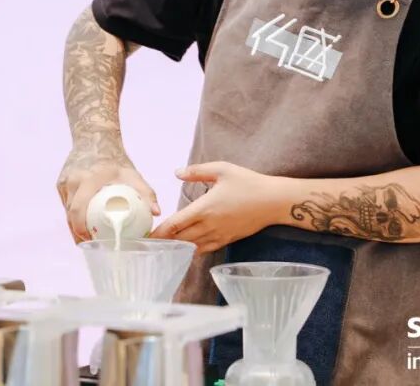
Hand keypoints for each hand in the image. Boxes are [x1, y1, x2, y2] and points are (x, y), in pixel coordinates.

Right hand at [57, 156, 159, 242]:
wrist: (94, 138)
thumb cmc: (114, 159)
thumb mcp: (131, 174)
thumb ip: (145, 192)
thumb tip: (156, 212)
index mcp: (87, 179)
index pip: (78, 210)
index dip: (82, 230)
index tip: (93, 241)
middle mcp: (72, 181)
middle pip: (70, 216)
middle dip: (79, 234)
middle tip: (94, 246)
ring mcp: (64, 183)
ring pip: (67, 212)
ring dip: (75, 228)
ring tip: (90, 241)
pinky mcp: (61, 185)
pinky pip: (66, 206)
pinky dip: (74, 218)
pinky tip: (83, 227)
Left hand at [149, 162, 288, 254]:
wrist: (273, 202)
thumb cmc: (248, 183)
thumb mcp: (222, 169)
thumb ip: (197, 172)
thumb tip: (176, 172)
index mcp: (204, 208)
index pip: (174, 225)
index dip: (158, 232)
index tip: (146, 236)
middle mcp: (209, 225)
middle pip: (180, 239)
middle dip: (164, 242)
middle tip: (149, 243)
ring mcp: (219, 235)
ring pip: (191, 246)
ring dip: (177, 247)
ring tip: (163, 247)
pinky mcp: (227, 240)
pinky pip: (205, 249)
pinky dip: (193, 250)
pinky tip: (186, 249)